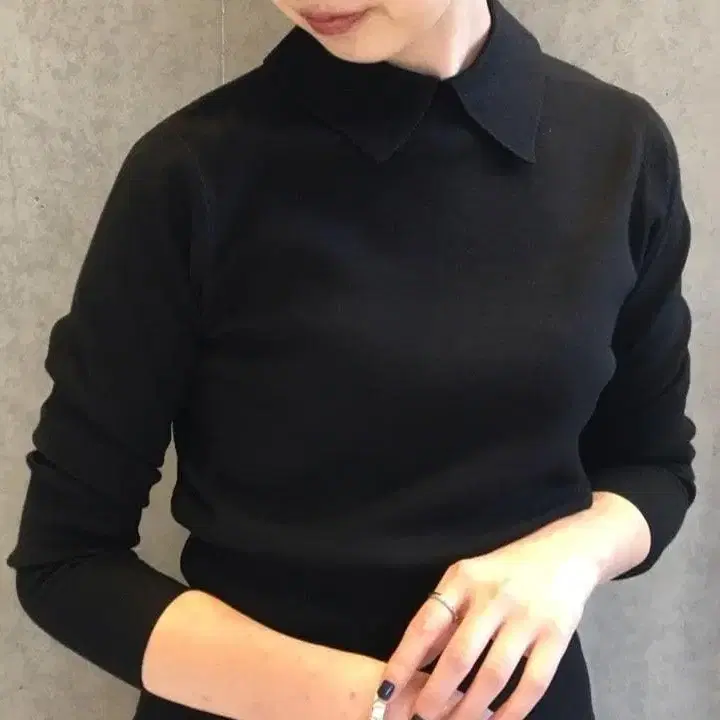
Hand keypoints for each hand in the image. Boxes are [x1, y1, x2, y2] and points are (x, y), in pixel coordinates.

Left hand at [379, 530, 600, 719]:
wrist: (563, 554)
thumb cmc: (503, 571)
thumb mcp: (467, 580)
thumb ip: (443, 615)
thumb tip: (414, 661)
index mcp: (464, 580)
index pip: (426, 623)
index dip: (404, 660)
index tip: (386, 691)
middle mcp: (493, 597)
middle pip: (459, 654)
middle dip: (437, 693)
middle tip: (422, 716)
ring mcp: (527, 617)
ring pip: (493, 674)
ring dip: (471, 709)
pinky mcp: (557, 635)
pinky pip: (532, 683)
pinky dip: (513, 710)